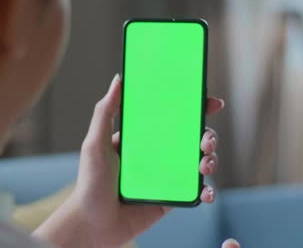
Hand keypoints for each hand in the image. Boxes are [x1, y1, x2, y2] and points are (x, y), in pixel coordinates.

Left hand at [34, 75, 231, 247]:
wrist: (93, 224)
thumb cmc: (90, 183)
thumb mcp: (95, 143)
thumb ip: (105, 111)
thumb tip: (119, 79)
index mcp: (142, 136)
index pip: (171, 115)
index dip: (193, 107)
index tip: (209, 101)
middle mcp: (158, 153)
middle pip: (192, 137)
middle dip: (208, 135)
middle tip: (206, 140)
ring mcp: (167, 174)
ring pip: (199, 161)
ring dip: (211, 159)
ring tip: (205, 165)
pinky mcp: (172, 197)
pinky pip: (195, 190)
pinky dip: (207, 190)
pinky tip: (206, 192)